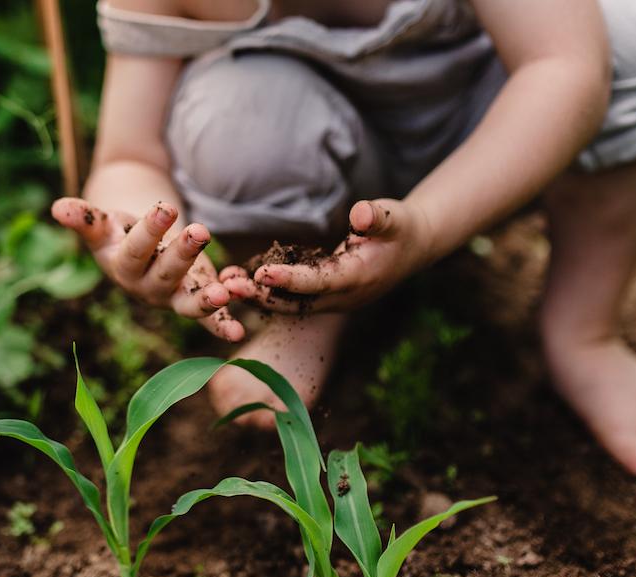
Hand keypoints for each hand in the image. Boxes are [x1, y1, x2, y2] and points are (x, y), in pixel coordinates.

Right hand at [52, 197, 244, 341]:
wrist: (136, 251)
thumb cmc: (117, 235)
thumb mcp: (102, 224)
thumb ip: (85, 218)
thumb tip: (58, 208)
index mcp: (124, 267)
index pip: (136, 249)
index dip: (150, 230)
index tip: (166, 206)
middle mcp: (148, 288)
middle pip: (166, 275)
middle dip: (184, 255)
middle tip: (201, 231)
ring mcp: (174, 298)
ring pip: (190, 304)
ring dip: (210, 300)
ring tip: (229, 291)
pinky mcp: (196, 302)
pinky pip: (212, 318)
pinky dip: (226, 321)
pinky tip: (242, 318)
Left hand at [222, 199, 432, 313]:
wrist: (412, 247)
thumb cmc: (402, 227)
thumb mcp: (396, 217)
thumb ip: (377, 218)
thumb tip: (361, 214)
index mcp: (357, 278)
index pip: (318, 282)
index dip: (290, 279)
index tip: (262, 272)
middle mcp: (341, 296)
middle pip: (295, 301)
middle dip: (261, 294)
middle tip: (227, 284)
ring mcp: (331, 299)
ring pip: (288, 303)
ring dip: (256, 295)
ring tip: (223, 282)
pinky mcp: (322, 294)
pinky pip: (289, 297)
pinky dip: (264, 290)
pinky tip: (236, 279)